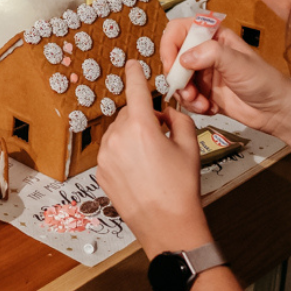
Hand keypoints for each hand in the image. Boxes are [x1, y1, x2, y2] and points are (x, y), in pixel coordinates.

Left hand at [97, 61, 212, 257]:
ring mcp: (105, 157)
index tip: (132, 65)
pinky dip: (123, 153)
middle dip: (144, 119)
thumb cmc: (181, 188)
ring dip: (132, 136)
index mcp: (141, 127)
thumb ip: (178, 119)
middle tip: (163, 136)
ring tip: (152, 159)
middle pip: (129, 114)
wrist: (167, 225)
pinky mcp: (100, 172)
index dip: (135, 74)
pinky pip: (111, 151)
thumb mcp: (190, 146)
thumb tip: (167, 113)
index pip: (135, 90)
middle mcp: (118, 138)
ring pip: (118, 132)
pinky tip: (140, 171)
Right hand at [161, 19, 290, 132]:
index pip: (180, 30)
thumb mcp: (238, 63)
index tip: (172, 64)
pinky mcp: (204, 93)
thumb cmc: (265, 81)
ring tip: (202, 103)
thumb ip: (211, 54)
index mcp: (214, 36)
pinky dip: (193, 105)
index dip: (170, 45)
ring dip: (185, 95)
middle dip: (178, 77)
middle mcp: (206, 53)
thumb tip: (183, 58)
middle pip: (174, 58)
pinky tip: (209, 108)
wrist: (275, 110)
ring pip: (178, 81)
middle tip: (187, 91)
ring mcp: (204, 73)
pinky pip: (186, 98)